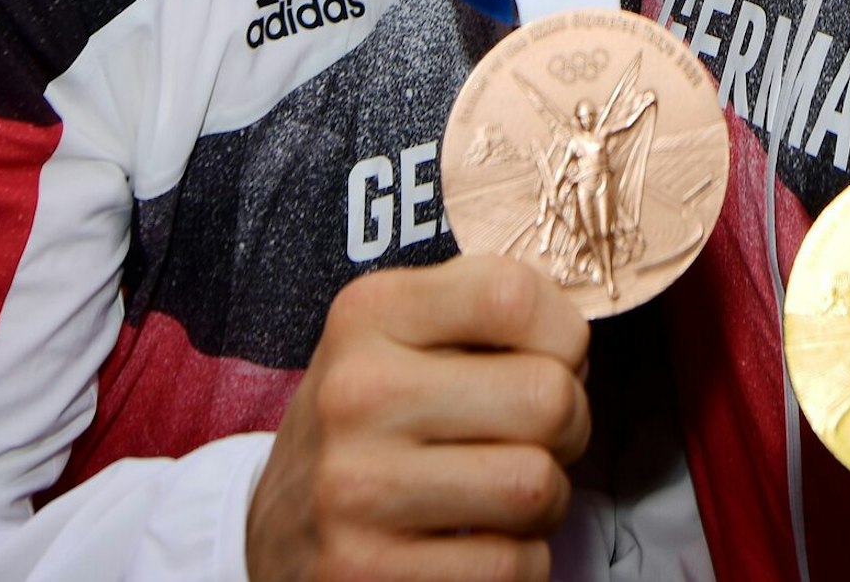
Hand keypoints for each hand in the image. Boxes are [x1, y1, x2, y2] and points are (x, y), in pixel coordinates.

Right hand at [246, 257, 589, 581]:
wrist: (274, 528)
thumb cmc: (372, 419)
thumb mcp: (401, 335)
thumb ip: (487, 310)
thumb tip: (575, 342)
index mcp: (370, 314)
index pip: (514, 296)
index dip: (564, 333)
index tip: (551, 359)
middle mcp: (357, 393)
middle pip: (546, 398)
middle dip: (569, 424)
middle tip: (539, 438)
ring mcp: (356, 488)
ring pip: (536, 487)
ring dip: (547, 499)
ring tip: (508, 493)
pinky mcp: (364, 571)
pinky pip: (510, 565)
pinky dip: (519, 561)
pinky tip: (479, 544)